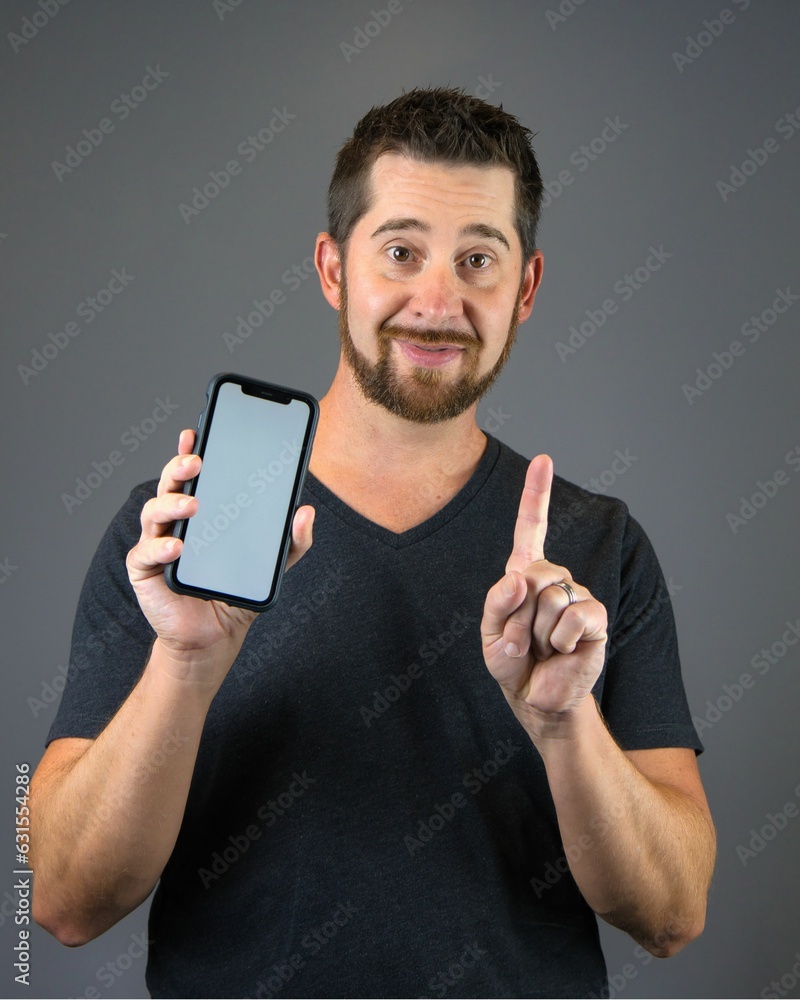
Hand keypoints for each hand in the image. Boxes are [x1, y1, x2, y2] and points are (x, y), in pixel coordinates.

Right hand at [126, 429, 314, 668]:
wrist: (213, 636)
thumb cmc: (235, 591)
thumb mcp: (272, 564)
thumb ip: (292, 540)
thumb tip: (306, 511)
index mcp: (202, 511)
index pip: (194, 474)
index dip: (191, 449)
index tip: (197, 431)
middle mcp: (175, 521)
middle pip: (170, 483)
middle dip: (180, 465)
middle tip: (197, 460)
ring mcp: (157, 543)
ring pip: (153, 511)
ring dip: (171, 502)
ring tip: (193, 504)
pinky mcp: (145, 571)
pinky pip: (145, 553)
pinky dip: (160, 547)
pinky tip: (176, 546)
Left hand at [481, 455, 606, 735]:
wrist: (539, 699)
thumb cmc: (513, 664)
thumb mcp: (490, 636)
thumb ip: (497, 604)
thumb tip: (519, 579)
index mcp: (525, 574)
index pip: (530, 528)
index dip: (536, 494)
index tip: (543, 460)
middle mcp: (554, 578)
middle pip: (532, 573)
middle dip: (517, 614)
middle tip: (522, 639)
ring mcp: (578, 595)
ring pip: (549, 598)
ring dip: (536, 633)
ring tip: (541, 648)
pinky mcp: (596, 618)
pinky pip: (572, 618)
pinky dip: (559, 643)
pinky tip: (563, 652)